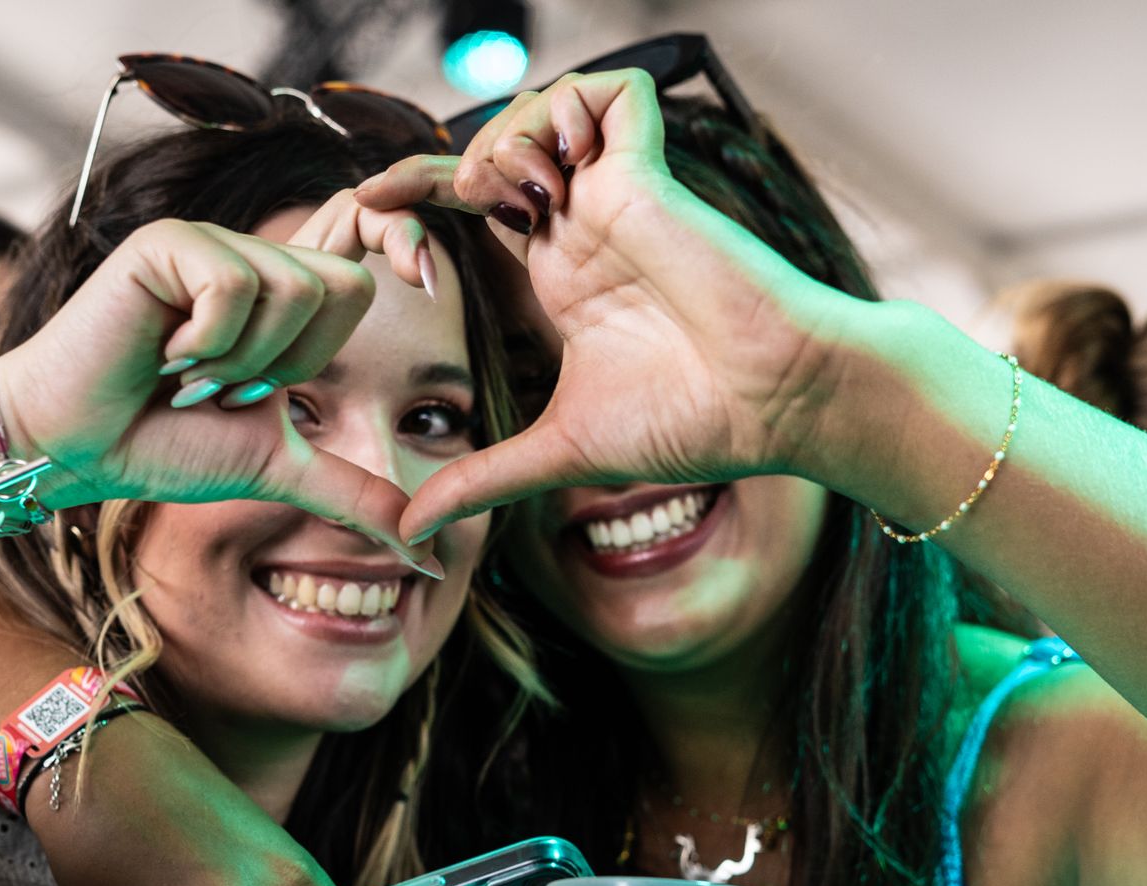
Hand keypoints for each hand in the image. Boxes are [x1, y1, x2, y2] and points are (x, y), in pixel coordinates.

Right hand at [0, 217, 438, 573]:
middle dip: (292, 366)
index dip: (402, 241)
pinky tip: (159, 354)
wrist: (78, 447)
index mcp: (281, 297)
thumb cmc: (165, 447)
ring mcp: (210, 244)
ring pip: (292, 289)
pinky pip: (232, 288)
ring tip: (188, 374)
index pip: (365, 260)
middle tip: (226, 386)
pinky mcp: (168, 242)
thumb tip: (426, 552)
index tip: (427, 275)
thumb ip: (353, 495)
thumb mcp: (279, 469)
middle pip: (342, 288)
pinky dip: (203, 344)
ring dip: (243, 361)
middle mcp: (252, 258)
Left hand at [355, 71, 871, 544]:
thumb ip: (482, 479)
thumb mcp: (558, 452)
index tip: (372, 218)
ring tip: (496, 195)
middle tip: (404, 207)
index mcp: (559, 272)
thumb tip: (409, 532)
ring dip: (501, 135)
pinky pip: (613, 90)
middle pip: (497, 145)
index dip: (418, 197)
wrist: (774, 407)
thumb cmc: (691, 424)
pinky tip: (549, 168)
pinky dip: (571, 105)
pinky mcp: (654, 175)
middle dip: (438, 164)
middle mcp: (585, 224)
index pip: (476, 203)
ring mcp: (620, 194)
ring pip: (546, 106)